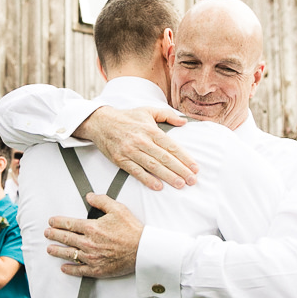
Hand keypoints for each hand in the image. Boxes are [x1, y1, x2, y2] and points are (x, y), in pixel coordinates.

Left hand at [48, 194, 143, 278]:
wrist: (143, 250)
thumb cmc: (132, 230)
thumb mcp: (118, 209)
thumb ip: (102, 201)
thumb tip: (89, 196)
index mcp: (92, 227)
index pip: (69, 224)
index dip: (58, 222)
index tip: (51, 222)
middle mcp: (88, 243)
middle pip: (65, 238)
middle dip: (54, 235)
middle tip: (47, 233)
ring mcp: (91, 257)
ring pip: (69, 254)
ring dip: (57, 251)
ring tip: (50, 249)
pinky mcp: (97, 269)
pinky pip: (79, 270)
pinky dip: (70, 269)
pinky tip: (64, 267)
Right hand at [77, 106, 196, 190]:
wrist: (101, 122)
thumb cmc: (127, 117)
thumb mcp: (147, 111)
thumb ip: (167, 115)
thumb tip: (183, 122)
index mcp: (150, 129)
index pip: (171, 146)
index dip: (184, 157)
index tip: (195, 167)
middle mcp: (142, 140)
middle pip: (164, 157)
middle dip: (180, 170)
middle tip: (192, 180)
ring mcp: (130, 151)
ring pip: (152, 166)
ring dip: (167, 176)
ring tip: (180, 184)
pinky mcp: (121, 159)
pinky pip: (135, 171)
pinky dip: (147, 179)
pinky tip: (158, 186)